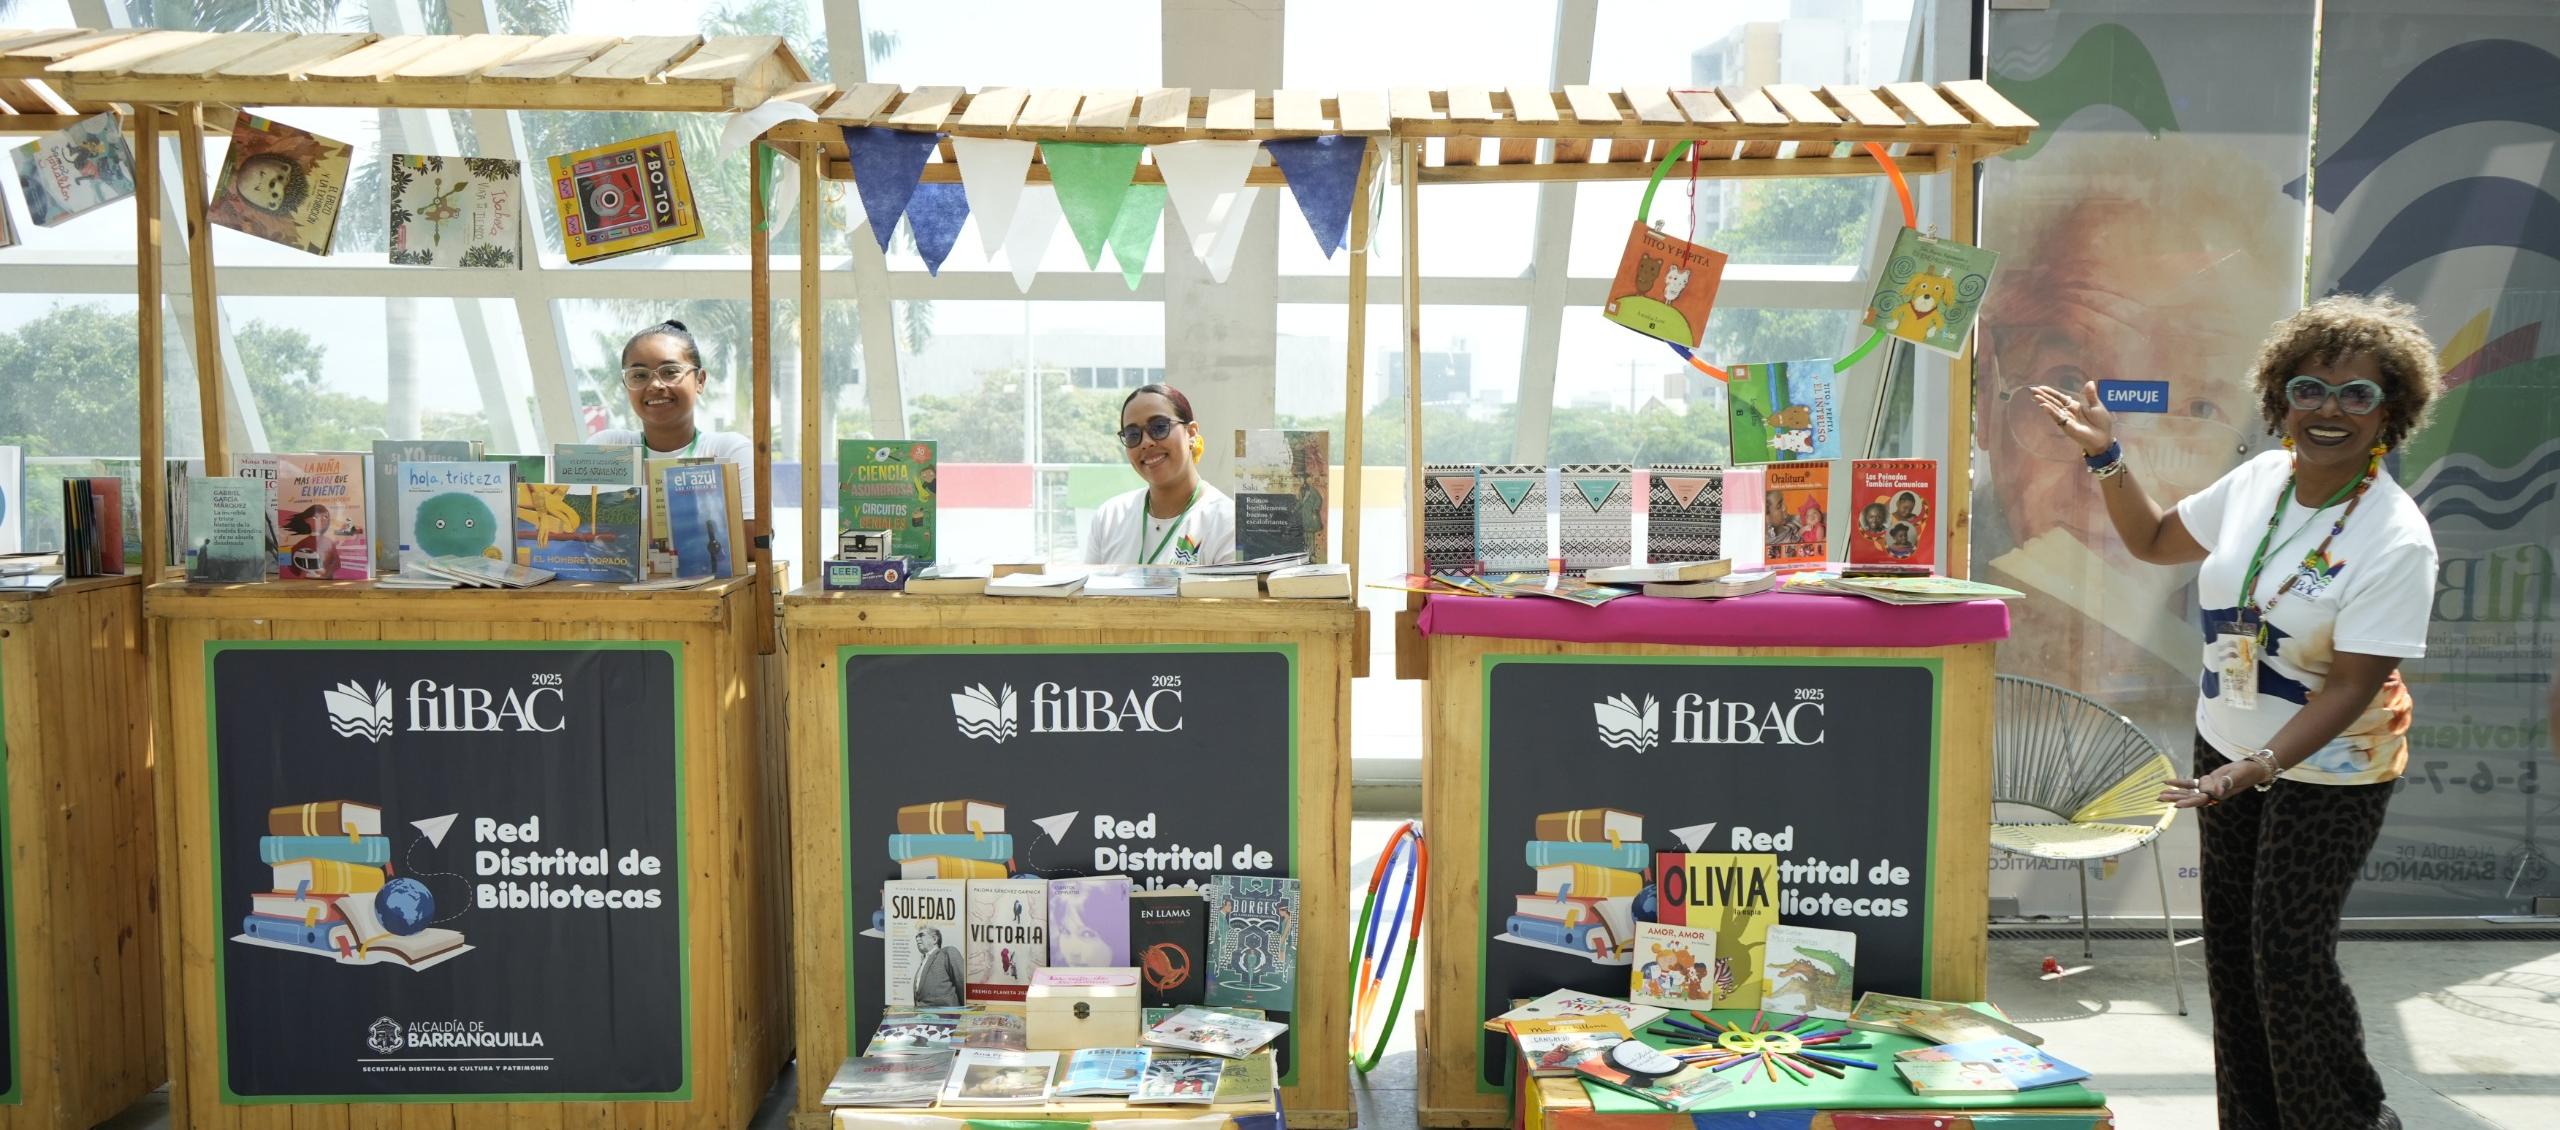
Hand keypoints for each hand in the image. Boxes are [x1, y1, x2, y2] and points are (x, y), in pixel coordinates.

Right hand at [2029, 380, 2116, 458]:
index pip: (2060, 397)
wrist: (2104, 437)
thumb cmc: (2101, 423)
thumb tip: (2089, 382)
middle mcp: (2068, 412)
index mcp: (2075, 406)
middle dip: (2043, 396)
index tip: (2041, 387)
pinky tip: (2044, 406)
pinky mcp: (2067, 426)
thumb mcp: (2097, 406)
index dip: (2051, 392)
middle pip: (2054, 402)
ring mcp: (2066, 419)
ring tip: (2036, 396)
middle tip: (2032, 390)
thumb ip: (2090, 395)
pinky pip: (2058, 417)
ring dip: (2044, 402)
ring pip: (2053, 409)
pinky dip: (2051, 412)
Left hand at [2159, 761, 2273, 808]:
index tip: (2176, 805)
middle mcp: (2210, 794)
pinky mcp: (2206, 781)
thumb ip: (2228, 782)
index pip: (2200, 800)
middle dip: (2175, 798)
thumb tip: (2217, 791)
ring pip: (2188, 792)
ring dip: (2175, 793)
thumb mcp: (2237, 776)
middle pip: (2190, 798)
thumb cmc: (2246, 773)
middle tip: (2159, 799)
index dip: (2188, 802)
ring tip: (2160, 794)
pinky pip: (2191, 783)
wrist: (2250, 769)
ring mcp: (2207, 788)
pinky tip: (2168, 782)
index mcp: (2217, 795)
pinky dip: (2180, 783)